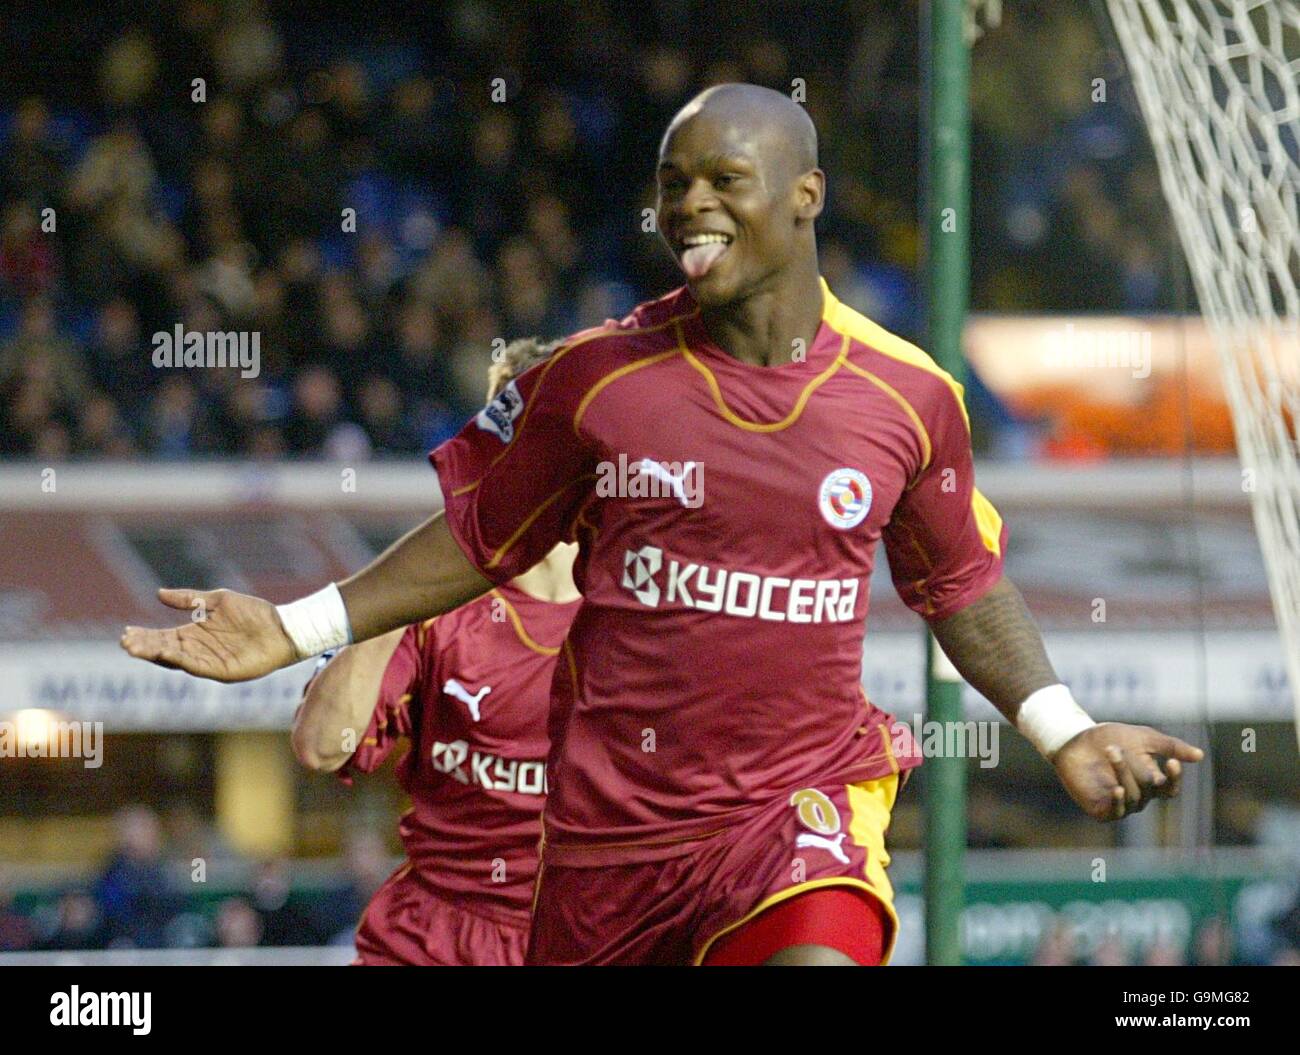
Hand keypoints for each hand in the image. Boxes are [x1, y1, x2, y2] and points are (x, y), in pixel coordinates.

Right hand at [121, 588, 297, 682]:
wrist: (283, 626)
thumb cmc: (254, 613)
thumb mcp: (218, 600)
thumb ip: (190, 599)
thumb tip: (159, 594)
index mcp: (195, 633)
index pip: (163, 637)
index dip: (145, 636)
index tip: (125, 632)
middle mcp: (199, 650)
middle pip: (164, 650)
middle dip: (145, 647)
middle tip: (125, 642)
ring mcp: (210, 662)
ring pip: (177, 660)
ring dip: (156, 655)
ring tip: (137, 648)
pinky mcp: (223, 671)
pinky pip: (198, 667)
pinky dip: (181, 661)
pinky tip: (167, 654)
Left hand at [1052, 723, 1203, 820]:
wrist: (1076, 739)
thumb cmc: (1111, 737)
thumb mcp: (1143, 737)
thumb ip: (1170, 746)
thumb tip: (1200, 756)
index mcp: (1152, 782)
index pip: (1170, 788)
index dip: (1174, 778)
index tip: (1172, 762)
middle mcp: (1139, 796)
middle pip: (1149, 789)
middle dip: (1135, 768)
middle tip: (1115, 747)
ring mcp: (1121, 805)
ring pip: (1133, 797)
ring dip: (1122, 774)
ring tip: (1110, 751)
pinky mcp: (1101, 809)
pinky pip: (1115, 812)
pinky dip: (1118, 802)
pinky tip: (1117, 788)